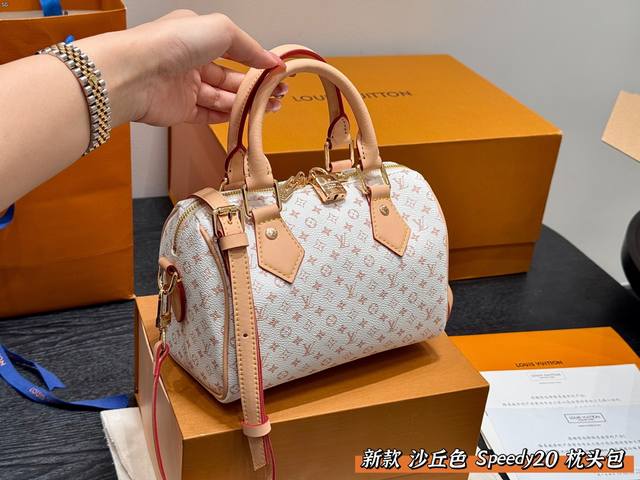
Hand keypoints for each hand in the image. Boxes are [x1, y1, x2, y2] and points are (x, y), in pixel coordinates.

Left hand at [76, 10, 286, 126]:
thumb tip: (271, 60)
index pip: (234, 50)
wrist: (136, 74)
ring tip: (271, 108)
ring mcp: (185, 87)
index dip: (257, 61)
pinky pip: (209, 115)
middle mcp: (190, 61)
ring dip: (247, 103)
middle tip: (279, 95)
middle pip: (231, 77)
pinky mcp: (180, 111)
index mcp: (197, 36)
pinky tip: (247, 118)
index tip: (278, 72)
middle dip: (256, 86)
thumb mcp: (221, 30)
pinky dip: (228, 118)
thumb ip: (249, 47)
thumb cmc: (172, 43)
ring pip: (222, 98)